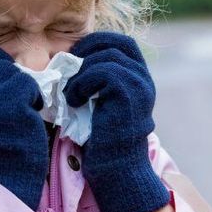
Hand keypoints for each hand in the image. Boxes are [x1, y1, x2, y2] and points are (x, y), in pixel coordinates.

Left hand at [64, 31, 170, 211]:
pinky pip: (102, 71)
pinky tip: (73, 100)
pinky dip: (82, 83)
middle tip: (68, 74)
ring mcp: (139, 85)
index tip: (74, 60)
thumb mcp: (98, 103)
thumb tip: (68, 58)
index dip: (94, 42)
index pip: (120, 41)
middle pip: (112, 43)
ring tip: (70, 93)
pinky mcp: (129, 94)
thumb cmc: (100, 140)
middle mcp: (143, 78)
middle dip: (85, 53)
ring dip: (80, 72)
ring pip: (105, 56)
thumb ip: (95, 79)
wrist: (115, 170)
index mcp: (138, 77)